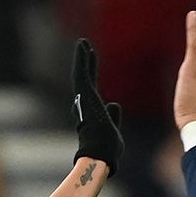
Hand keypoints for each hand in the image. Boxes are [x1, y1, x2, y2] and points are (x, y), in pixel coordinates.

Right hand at [72, 38, 122, 175]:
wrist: (101, 154)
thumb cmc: (107, 148)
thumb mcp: (113, 127)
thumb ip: (113, 115)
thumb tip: (114, 103)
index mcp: (91, 111)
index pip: (89, 91)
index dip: (89, 77)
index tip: (90, 66)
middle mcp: (85, 104)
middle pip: (84, 80)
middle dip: (85, 64)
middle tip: (85, 50)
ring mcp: (84, 99)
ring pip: (81, 74)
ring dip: (82, 57)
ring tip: (83, 43)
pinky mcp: (85, 94)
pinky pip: (82, 73)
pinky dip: (82, 59)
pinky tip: (83, 45)